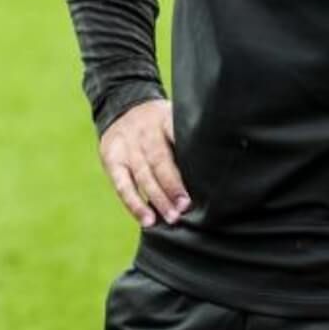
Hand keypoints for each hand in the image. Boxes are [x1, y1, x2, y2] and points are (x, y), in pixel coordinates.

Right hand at [98, 98, 190, 226]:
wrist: (122, 109)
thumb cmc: (159, 125)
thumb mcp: (174, 118)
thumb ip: (189, 139)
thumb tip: (217, 167)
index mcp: (165, 119)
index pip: (177, 134)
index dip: (189, 154)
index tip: (202, 176)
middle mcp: (144, 132)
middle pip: (158, 159)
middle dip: (172, 184)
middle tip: (185, 206)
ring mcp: (126, 146)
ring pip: (143, 175)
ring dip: (157, 198)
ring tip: (172, 217)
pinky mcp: (112, 161)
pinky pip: (123, 186)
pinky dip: (135, 205)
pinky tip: (147, 220)